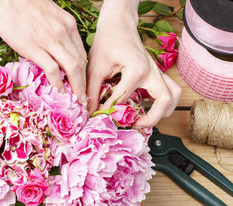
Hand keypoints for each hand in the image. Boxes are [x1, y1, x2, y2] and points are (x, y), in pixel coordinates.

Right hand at [0, 0, 87, 104]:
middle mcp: (63, 32)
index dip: (85, 72)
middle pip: (81, 63)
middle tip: (84, 97)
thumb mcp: (50, 14)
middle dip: (84, 83)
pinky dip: (57, 83)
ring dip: (76, 87)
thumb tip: (59, 48)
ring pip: (72, 68)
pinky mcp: (34, 47)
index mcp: (68, 24)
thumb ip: (58, 31)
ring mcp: (49, 40)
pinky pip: (52, 70)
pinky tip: (58, 91)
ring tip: (76, 99)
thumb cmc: (23, 5)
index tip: (83, 83)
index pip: (82, 53)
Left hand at [87, 0, 180, 127]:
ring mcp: (157, 72)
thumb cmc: (106, 41)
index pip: (124, 100)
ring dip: (162, 111)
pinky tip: (144, 107)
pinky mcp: (156, 72)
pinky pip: (168, 90)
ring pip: (172, 96)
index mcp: (137, 70)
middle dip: (150, 119)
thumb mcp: (95, 67)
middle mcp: (152, 72)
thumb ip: (92, 91)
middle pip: (163, 102)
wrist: (118, 24)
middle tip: (133, 125)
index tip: (98, 116)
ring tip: (143, 120)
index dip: (109, 111)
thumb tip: (90, 111)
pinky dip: (162, 102)